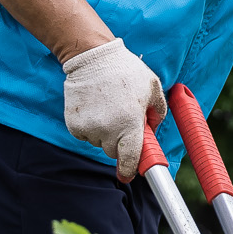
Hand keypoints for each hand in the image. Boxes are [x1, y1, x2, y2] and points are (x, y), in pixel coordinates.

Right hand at [61, 39, 167, 180]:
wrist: (91, 57)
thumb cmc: (125, 70)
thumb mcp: (152, 87)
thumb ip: (158, 112)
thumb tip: (153, 129)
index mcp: (130, 124)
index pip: (130, 159)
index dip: (130, 170)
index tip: (128, 176)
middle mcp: (108, 130)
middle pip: (114, 151)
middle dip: (120, 141)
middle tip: (122, 119)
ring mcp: (89, 128)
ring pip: (99, 142)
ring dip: (104, 132)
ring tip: (107, 107)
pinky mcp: (73, 124)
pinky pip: (85, 135)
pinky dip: (90, 127)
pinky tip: (94, 107)